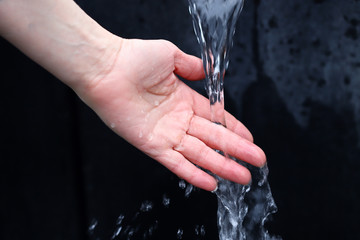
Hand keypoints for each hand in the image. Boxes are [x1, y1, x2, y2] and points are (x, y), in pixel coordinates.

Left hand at [81, 38, 265, 190]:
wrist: (106, 68)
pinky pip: (175, 163)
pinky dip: (193, 174)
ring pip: (199, 154)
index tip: (251, 139)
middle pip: (213, 140)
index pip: (215, 119)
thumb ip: (192, 66)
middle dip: (237, 151)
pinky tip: (211, 184)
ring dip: (222, 166)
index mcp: (185, 100)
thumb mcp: (171, 56)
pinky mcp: (151, 145)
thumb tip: (211, 71)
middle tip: (257, 162)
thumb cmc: (134, 58)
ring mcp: (166, 134)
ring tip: (243, 177)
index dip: (234, 130)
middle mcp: (178, 120)